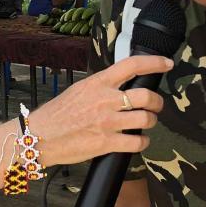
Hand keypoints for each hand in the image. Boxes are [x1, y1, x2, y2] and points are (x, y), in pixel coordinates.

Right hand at [29, 54, 171, 167]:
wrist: (38, 137)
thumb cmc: (57, 115)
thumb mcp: (79, 90)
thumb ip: (101, 87)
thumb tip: (120, 85)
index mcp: (98, 83)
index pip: (132, 66)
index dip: (154, 63)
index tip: (167, 63)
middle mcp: (105, 100)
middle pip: (146, 96)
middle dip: (157, 102)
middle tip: (156, 106)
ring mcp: (107, 122)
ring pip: (146, 119)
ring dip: (151, 122)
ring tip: (145, 123)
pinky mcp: (106, 143)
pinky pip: (137, 142)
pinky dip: (142, 142)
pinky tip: (138, 141)